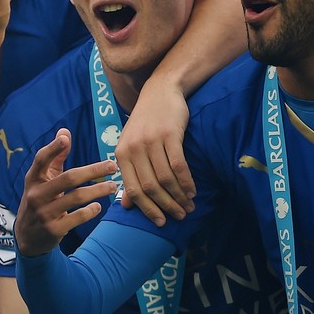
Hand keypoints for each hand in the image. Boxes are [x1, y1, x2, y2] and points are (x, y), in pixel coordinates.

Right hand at [15, 130, 119, 256]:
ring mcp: (45, 213)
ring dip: (98, 190)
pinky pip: (78, 217)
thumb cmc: (39, 201)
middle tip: (112, 166)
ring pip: (76, 197)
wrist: (27, 237)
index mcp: (33, 179)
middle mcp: (36, 194)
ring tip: (112, 186)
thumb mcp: (42, 180)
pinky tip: (98, 207)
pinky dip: (91, 211)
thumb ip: (54, 157)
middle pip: (68, 178)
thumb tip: (65, 132)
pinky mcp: (54, 229)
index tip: (65, 138)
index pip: (41, 160)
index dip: (52, 148)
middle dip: (93, 170)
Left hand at [112, 77, 193, 224]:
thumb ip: (129, 174)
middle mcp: (133, 149)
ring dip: (179, 196)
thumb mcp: (130, 146)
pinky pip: (178, 165)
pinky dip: (186, 181)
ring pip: (165, 178)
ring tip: (189, 206)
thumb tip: (126, 205)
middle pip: (150, 187)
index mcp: (120, 154)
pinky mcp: (169, 135)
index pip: (132, 189)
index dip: (147, 209)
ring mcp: (151, 141)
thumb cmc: (145, 123)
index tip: (160, 222)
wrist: (160, 92)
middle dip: (166, 206)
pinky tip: (193, 191)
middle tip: (179, 216)